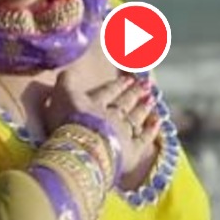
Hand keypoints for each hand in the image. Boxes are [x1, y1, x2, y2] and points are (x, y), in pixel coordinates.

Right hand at [41, 71, 161, 181]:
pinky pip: (144, 139)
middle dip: (134, 93)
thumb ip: (65, 82)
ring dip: (143, 108)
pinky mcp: (131, 150)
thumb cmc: (67, 122)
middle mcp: (112, 115)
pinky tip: (157, 122)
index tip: (129, 79)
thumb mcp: (61, 97)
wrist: (82, 148)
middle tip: (146, 85)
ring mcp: (124, 132)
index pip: (108, 92)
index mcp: (95, 103)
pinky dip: (151, 130)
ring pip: (136, 118)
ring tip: (152, 99)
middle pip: (125, 103)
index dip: (118, 85)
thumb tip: (68, 69)